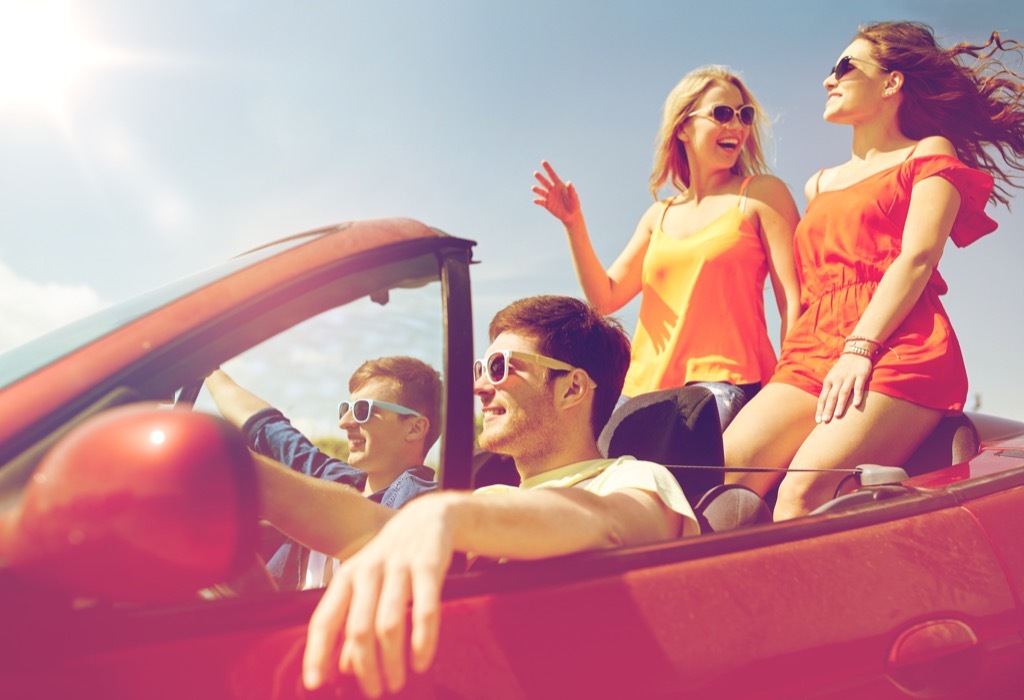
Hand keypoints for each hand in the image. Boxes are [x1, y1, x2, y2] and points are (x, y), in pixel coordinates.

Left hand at [302, 494, 454, 696]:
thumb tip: (345, 667)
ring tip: (397, 682)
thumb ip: (354, 621)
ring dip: (392, 660)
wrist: (430, 518)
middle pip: (358, 628)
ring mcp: (399, 567)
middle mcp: (369, 571)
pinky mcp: (429, 566)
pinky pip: (425, 610)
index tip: (315, 683)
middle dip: (365, 667)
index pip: (324, 618)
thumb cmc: (393, 560)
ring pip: (389, 624)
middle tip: (375, 691)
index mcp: (347, 576)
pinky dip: (423, 641)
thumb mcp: (368, 585)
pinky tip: (421, 662)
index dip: (317, 652)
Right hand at [532, 160, 582, 226]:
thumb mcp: (574, 198)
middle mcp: (552, 189)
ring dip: (537, 189)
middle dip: (540, 178)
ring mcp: (549, 197)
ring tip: (533, 188)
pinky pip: (541, 202)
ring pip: (541, 191)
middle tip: (535, 173)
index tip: (543, 161)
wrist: (571, 215)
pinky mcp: (547, 205)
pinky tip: (535, 200)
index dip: (548, 168)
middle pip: (545, 182)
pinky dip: (538, 201)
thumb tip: (569, 182)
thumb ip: (571, 190)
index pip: (552, 175)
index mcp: (559, 185)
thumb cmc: (574, 204)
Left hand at [816, 353, 872, 422]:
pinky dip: (857, 395)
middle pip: (831, 397)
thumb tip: (824, 407)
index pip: (823, 397)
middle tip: (825, 421)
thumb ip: (829, 390)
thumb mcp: (833, 377)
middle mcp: (837, 380)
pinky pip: (859, 386)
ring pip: (843, 392)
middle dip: (828, 409)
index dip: (820, 409)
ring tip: (837, 416)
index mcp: (829, 381)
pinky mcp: (861, 375)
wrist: (856, 351)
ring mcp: (849, 377)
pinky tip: (856, 404)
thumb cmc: (843, 368)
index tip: (818, 421)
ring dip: (840, 404)